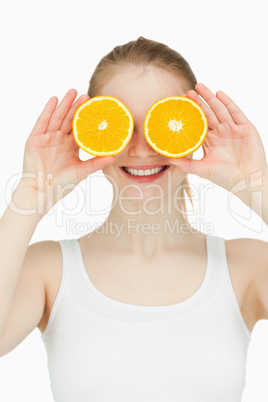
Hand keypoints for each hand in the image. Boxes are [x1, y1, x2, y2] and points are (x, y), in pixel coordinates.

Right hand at [20, 89, 113, 213]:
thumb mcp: (82, 171)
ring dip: (64, 104)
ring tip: (73, 92)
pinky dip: (48, 110)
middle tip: (86, 95)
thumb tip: (114, 157)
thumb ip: (96, 163)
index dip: (87, 118)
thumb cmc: (62, 183)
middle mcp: (59, 140)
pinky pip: (42, 121)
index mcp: (70, 146)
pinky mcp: (35, 139)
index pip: (80, 128)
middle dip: (77, 107)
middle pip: (69, 120)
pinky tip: (54, 100)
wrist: (43, 191)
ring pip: (57, 117)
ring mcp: (47, 138)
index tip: (96, 108)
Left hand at [169, 83, 266, 193]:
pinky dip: (228, 102)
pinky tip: (219, 94)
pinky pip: (235, 112)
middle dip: (198, 102)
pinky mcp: (245, 128)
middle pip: (208, 113)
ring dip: (210, 98)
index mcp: (210, 141)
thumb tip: (168, 159)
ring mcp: (233, 129)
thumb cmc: (224, 177)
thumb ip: (186, 164)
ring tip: (200, 87)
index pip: (198, 124)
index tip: (179, 105)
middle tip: (188, 91)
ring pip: (220, 109)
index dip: (190, 114)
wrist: (246, 180)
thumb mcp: (202, 169)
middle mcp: (221, 133)